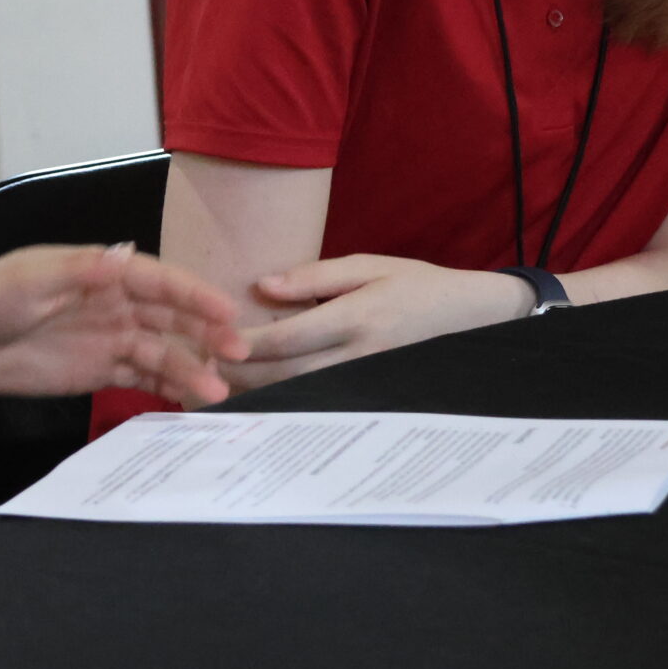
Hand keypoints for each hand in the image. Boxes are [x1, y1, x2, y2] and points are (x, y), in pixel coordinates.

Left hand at [0, 243, 246, 406]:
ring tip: (216, 391)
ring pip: (162, 351)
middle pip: (171, 315)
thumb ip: (79, 270)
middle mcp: (112, 303)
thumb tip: (123, 254)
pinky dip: (167, 387)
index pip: (158, 280)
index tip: (226, 309)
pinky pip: (141, 377)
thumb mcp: (30, 279)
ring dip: (190, 367)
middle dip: (207, 331)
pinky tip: (190, 401)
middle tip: (239, 351)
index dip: (194, 294)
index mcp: (100, 272)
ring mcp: (107, 338)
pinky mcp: (98, 370)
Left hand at [238, 257, 532, 384]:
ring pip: (297, 396)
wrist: (471, 319)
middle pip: (287, 375)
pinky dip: (279, 402)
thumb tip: (262, 286)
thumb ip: (314, 277)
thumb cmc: (415, 285)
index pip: (292, 337)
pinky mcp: (365, 396)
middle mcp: (359, 356)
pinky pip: (314, 403)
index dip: (248, 343)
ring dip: (252, 393)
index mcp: (358, 318)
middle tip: (196, 368)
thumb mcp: (369, 265)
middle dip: (240, 375)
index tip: (210, 340)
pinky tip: (251, 397)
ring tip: (211, 386)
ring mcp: (364, 382)